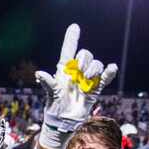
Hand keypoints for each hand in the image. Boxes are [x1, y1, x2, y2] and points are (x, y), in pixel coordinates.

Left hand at [35, 24, 116, 148]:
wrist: (63, 122)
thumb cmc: (54, 107)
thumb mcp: (51, 94)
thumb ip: (47, 83)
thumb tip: (38, 73)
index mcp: (63, 71)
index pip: (68, 51)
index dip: (71, 39)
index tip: (74, 27)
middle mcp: (76, 72)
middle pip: (85, 55)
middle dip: (85, 59)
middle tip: (80, 72)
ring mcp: (86, 79)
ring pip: (96, 64)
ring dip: (94, 68)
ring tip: (88, 79)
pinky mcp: (95, 88)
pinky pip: (106, 76)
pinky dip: (109, 72)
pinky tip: (110, 70)